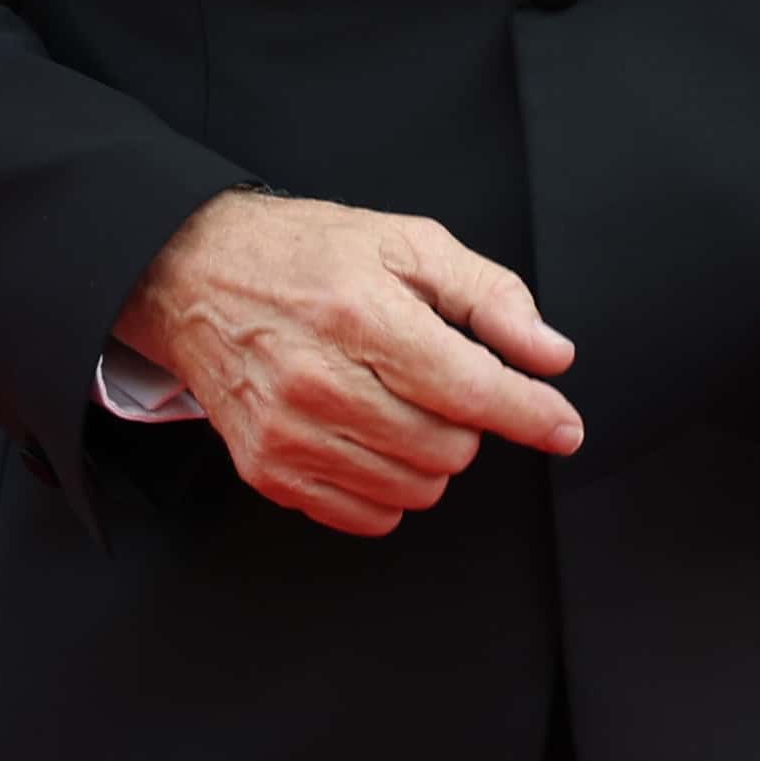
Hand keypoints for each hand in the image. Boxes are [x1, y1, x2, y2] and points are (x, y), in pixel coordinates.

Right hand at [115, 188, 581, 533]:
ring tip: (397, 404)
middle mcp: (321, 381)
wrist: (196, 276)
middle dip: (466, 420)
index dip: (531, 414)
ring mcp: (289, 433)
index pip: (470, 390)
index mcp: (363, 314)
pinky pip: (367, 517)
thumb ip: (490, 297)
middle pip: (448, 448)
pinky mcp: (269, 470)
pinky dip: (389, 488)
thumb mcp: (408, 244)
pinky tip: (370, 438)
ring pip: (415, 489)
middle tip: (434, 378)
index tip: (563, 427)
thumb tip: (550, 354)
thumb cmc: (306, 255)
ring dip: (429, 456)